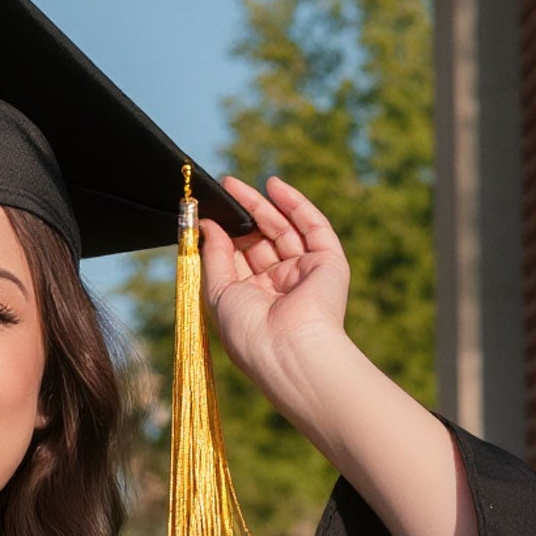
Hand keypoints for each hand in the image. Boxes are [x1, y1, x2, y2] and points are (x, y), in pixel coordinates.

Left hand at [198, 172, 353, 410]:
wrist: (288, 349)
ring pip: (284, 230)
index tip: (207, 213)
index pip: (239, 260)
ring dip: (263, 205)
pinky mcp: (328, 262)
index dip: (225, 236)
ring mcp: (305, 273)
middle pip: (261, 241)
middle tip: (224, 189)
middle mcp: (280, 287)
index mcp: (254, 301)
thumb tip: (207, 225)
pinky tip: (274, 186)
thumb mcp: (218, 292)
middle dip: (243, 215)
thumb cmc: (248, 331)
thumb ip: (213, 256)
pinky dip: (294, 204)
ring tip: (236, 185)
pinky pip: (313, 226)